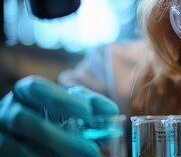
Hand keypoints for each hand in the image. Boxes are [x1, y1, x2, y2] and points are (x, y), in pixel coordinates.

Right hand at [0, 76, 118, 156]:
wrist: (27, 135)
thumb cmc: (52, 115)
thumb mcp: (68, 106)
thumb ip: (88, 105)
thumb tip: (112, 112)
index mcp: (25, 91)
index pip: (36, 87)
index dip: (60, 99)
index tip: (87, 112)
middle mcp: (7, 110)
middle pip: (25, 120)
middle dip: (61, 138)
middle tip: (93, 150)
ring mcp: (0, 134)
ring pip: (17, 147)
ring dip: (53, 154)